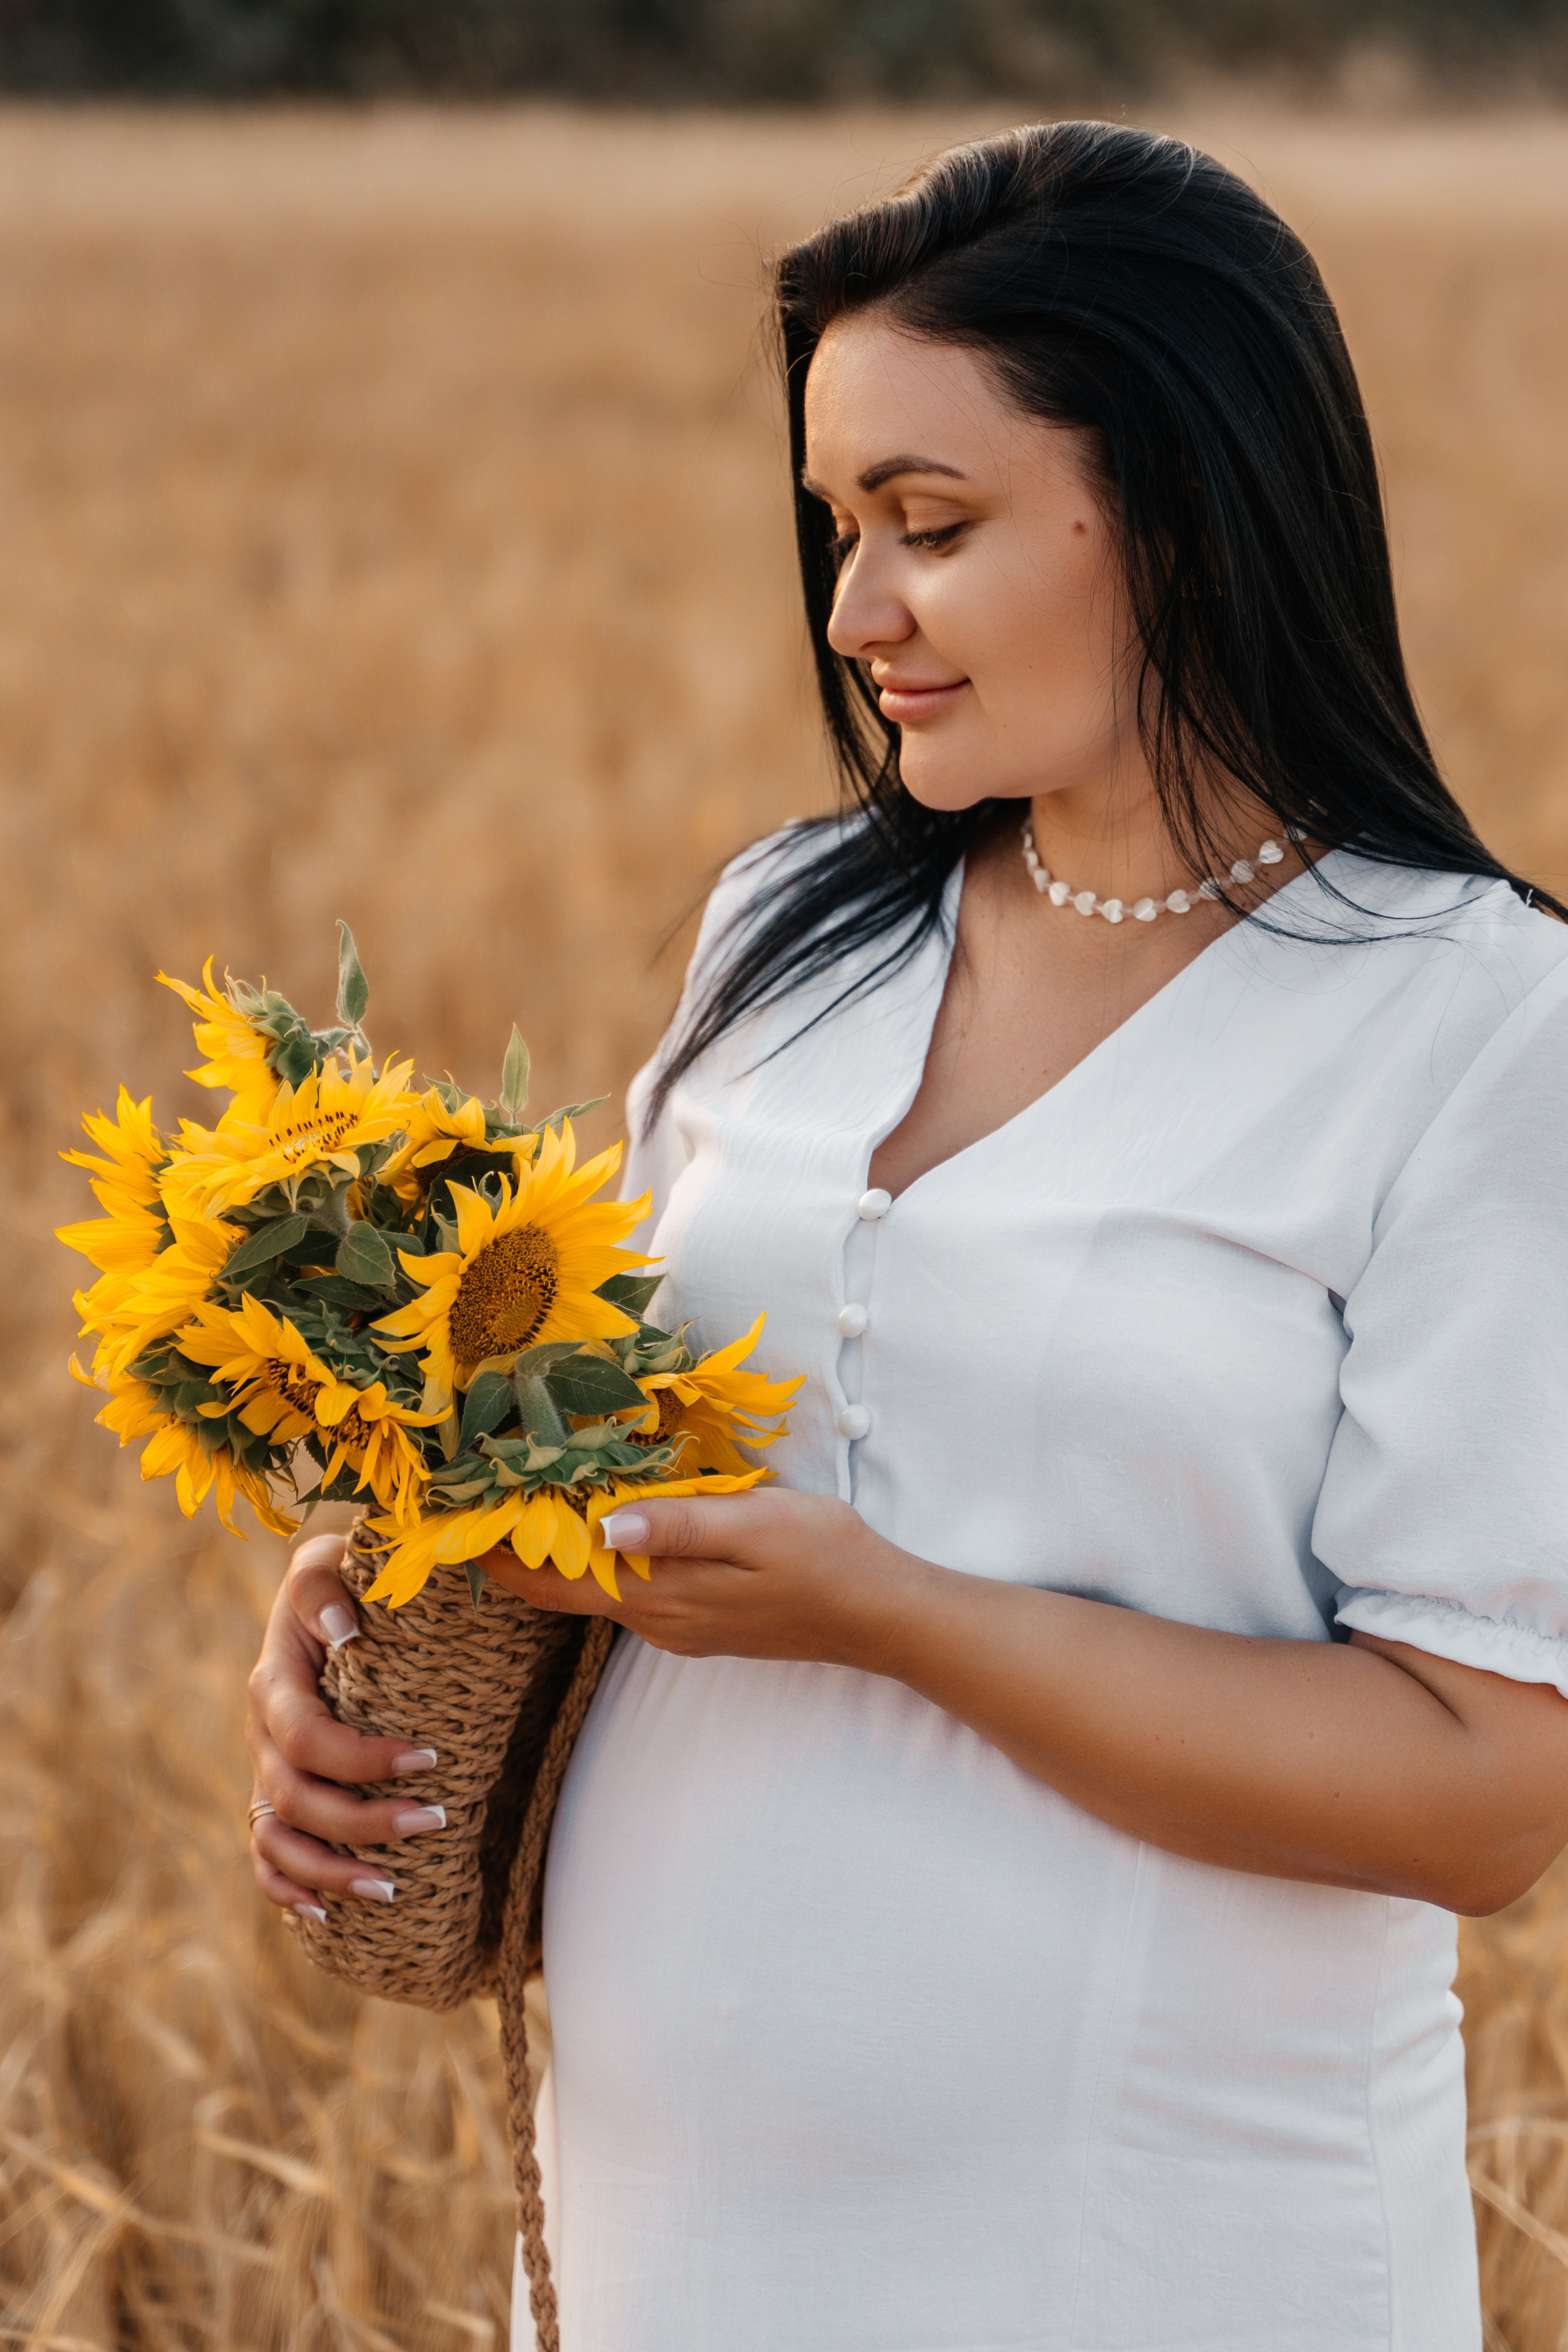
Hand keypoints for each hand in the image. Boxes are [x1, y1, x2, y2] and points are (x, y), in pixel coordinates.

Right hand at [245, 1531, 447, 1917]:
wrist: (325, 1591)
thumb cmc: (341, 1576)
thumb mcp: (327, 1563)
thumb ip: (323, 1589)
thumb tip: (343, 1631)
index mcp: (274, 1683)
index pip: (309, 1740)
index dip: (363, 1760)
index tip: (430, 1759)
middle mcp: (262, 1734)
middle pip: (298, 1800)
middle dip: (364, 1822)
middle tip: (435, 1821)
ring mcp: (265, 1768)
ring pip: (278, 1840)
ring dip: (328, 1873)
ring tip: (390, 1889)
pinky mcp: (275, 1790)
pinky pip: (265, 1853)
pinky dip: (286, 1888)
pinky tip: (323, 1914)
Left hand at [478, 1486, 924, 1670]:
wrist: (883, 1615)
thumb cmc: (826, 1560)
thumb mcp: (754, 1527)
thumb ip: (678, 1524)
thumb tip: (603, 1524)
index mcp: (659, 1599)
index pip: (549, 1583)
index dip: (495, 1554)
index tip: (451, 1518)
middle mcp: (657, 1621)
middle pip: (562, 1588)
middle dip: (515, 1548)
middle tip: (475, 1495)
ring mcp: (679, 1625)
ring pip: (594, 1587)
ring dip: (556, 1549)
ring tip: (522, 1497)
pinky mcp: (701, 1618)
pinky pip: (629, 1588)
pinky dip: (599, 1556)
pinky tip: (600, 1522)